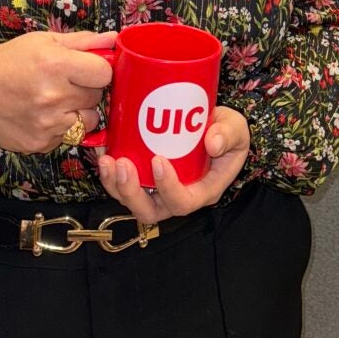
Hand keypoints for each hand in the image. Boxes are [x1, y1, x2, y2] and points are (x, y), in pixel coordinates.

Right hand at [0, 30, 115, 153]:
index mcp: (56, 64)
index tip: (87, 69)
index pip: (104, 73)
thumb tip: (114, 39)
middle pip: (97, 97)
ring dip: (78, 111)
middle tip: (66, 83)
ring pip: (88, 121)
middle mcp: (54, 96)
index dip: (98, 70)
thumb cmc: (9, 61)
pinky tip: (42, 116)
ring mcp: (47, 124)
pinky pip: (68, 137)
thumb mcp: (43, 41)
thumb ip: (83, 41)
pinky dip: (60, 128)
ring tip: (57, 101)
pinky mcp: (40, 144)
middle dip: (87, 89)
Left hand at [95, 106, 250, 222]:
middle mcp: (176, 196)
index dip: (168, 188)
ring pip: (132, 201)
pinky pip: (123, 184)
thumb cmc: (227, 132)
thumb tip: (213, 142)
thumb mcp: (237, 130)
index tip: (158, 160)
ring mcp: (157, 190)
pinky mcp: (144, 177)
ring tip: (106, 160)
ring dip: (115, 184)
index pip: (183, 202)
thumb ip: (229, 134)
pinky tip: (102, 151)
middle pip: (150, 211)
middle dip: (131, 192)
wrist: (213, 126)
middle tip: (123, 164)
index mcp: (203, 191)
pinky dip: (109, 172)